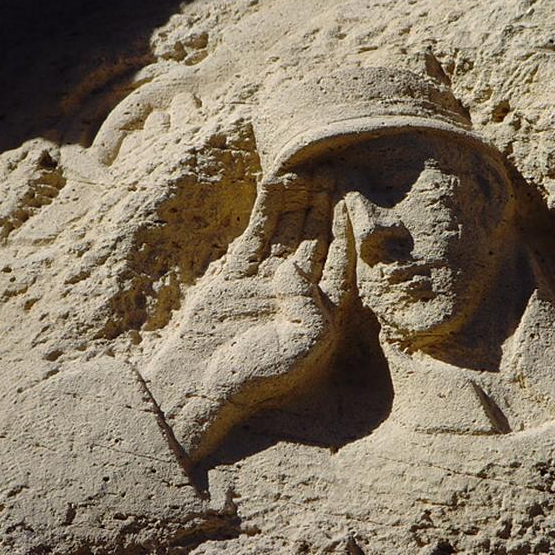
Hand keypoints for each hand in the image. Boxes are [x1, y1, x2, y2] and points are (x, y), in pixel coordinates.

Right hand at [142, 179, 352, 462]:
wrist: (202, 381)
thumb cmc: (259, 372)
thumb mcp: (303, 344)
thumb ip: (311, 303)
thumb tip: (295, 265)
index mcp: (320, 310)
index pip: (339, 260)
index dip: (345, 228)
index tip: (351, 198)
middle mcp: (296, 292)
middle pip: (315, 240)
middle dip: (324, 207)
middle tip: (332, 172)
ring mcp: (266, 281)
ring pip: (287, 232)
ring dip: (298, 204)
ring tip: (307, 172)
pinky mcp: (238, 275)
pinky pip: (256, 235)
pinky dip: (266, 211)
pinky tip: (275, 185)